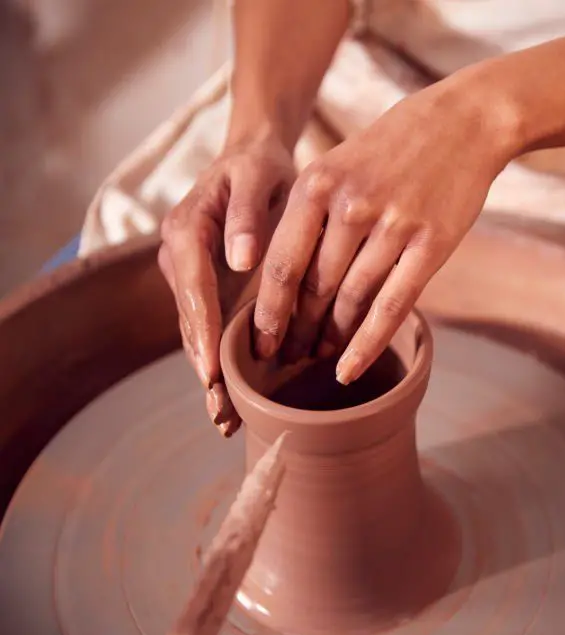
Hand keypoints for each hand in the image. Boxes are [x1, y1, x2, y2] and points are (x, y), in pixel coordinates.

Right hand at [159, 132, 295, 434]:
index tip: (212, 370)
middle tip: (221, 413)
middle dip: (205, 370)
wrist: (254, 159)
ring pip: (197, 334)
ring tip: (226, 421)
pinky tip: (232, 399)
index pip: (194, 289)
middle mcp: (179, 258)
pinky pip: (209, 330)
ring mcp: (190, 278)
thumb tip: (238, 259)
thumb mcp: (257, 175)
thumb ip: (247, 213)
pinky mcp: (207, 289)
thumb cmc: (260, 166)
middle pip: (191, 323)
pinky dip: (219, 364)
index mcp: (186, 231)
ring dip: (210, 378)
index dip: (204, 332)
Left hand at [252, 85, 513, 381]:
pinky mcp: (430, 244)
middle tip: (283, 359)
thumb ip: (312, 213)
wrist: (464, 121)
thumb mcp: (339, 163)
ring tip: (317, 359)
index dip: (266, 312)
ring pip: (351, 301)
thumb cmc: (396, 146)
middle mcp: (350, 206)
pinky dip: (367, 343)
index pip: (280, 264)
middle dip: (295, 331)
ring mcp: (393, 226)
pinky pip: (392, 306)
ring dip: (330, 338)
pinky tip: (349, 368)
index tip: (257, 342)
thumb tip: (287, 278)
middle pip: (313, 288)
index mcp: (317, 184)